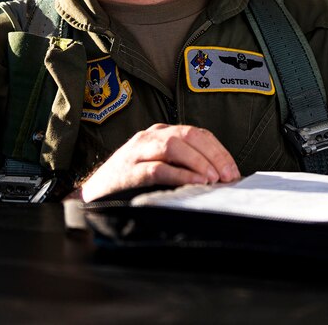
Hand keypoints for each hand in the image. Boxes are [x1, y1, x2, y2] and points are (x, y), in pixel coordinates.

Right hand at [80, 123, 240, 201]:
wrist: (94, 194)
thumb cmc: (131, 182)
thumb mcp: (160, 165)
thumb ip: (184, 165)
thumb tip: (220, 177)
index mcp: (161, 133)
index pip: (197, 133)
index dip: (219, 151)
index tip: (233, 171)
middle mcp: (150, 137)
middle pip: (188, 136)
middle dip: (213, 155)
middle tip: (227, 177)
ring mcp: (138, 152)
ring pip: (173, 146)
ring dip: (197, 162)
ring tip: (212, 180)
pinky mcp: (129, 171)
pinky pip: (157, 168)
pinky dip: (179, 175)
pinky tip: (194, 184)